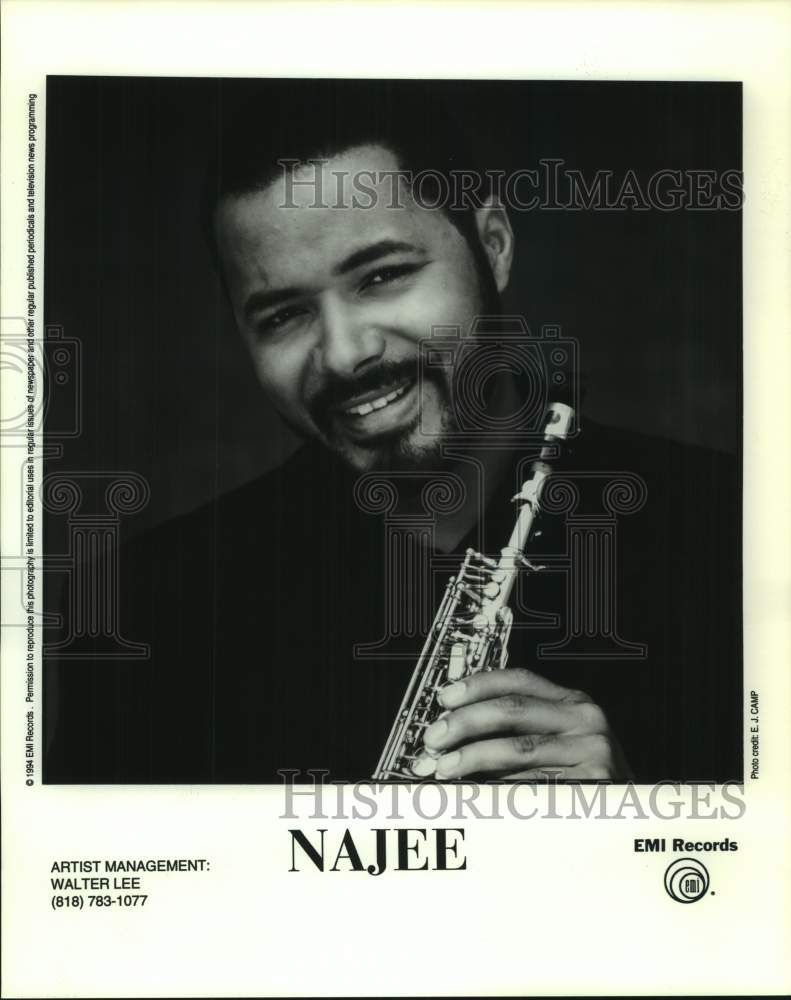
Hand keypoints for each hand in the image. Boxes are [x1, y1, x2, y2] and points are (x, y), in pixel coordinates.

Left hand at [422, 668, 630, 780]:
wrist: (636, 821)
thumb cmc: (586, 782)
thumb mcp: (562, 744)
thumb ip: (521, 731)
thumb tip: (455, 731)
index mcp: (575, 703)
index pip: (521, 680)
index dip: (479, 685)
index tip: (446, 697)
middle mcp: (587, 720)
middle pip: (512, 709)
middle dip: (465, 723)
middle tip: (434, 738)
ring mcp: (593, 751)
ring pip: (516, 749)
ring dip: (471, 757)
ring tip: (443, 768)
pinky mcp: (593, 785)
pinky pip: (532, 785)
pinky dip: (497, 789)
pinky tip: (475, 794)